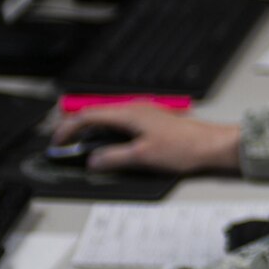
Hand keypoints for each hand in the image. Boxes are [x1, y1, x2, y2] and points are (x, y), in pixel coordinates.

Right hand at [52, 103, 241, 174]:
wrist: (212, 145)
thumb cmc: (184, 148)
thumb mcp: (143, 157)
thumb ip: (114, 158)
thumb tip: (93, 161)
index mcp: (128, 113)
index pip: (88, 115)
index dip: (68, 128)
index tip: (57, 142)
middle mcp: (134, 108)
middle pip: (96, 113)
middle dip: (76, 127)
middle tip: (63, 144)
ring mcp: (143, 113)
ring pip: (108, 117)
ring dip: (91, 130)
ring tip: (81, 146)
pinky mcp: (151, 120)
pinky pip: (120, 122)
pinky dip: (106, 132)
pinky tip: (108, 145)